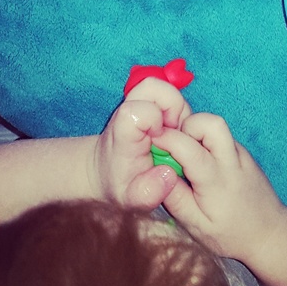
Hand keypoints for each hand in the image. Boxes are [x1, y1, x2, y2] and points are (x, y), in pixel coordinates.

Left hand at [93, 78, 191, 209]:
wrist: (107, 170)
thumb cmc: (120, 183)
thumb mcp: (131, 198)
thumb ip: (148, 191)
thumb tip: (169, 174)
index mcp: (124, 129)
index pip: (143, 110)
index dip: (158, 122)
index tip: (160, 143)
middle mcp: (131, 108)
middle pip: (157, 87)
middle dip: (175, 108)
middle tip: (174, 134)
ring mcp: (141, 101)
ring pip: (169, 90)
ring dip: (179, 112)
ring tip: (173, 137)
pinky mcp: (151, 100)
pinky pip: (172, 96)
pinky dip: (179, 112)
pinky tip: (173, 134)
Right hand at [154, 113, 286, 265]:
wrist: (270, 234)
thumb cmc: (231, 234)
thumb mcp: (197, 226)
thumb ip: (175, 199)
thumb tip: (155, 173)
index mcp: (216, 181)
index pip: (189, 148)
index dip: (167, 139)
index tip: (151, 140)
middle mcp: (232, 161)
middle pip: (211, 123)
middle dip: (187, 125)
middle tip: (176, 146)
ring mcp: (240, 154)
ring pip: (217, 125)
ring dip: (196, 131)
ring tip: (186, 157)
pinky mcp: (243, 152)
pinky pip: (221, 136)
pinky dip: (206, 141)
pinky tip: (200, 163)